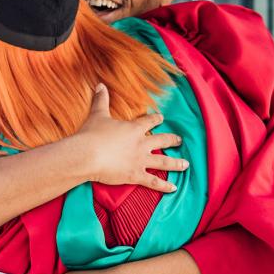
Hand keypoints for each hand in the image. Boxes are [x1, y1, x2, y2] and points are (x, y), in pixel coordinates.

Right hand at [71, 84, 186, 192]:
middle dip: (172, 140)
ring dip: (176, 163)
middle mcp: (141, 144)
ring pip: (163, 162)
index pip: (149, 121)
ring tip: (185, 165)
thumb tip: (100, 85)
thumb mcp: (97, 114)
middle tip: (180, 140)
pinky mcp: (135, 175)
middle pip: (162, 140)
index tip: (161, 118)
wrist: (87, 154)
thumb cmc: (91, 134)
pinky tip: (174, 188)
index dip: (156, 119)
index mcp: (134, 128)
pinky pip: (153, 182)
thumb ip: (101, 99)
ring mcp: (140, 160)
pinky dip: (164, 186)